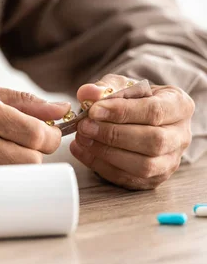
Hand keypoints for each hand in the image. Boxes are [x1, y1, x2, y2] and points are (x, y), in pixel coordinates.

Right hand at [0, 83, 68, 203]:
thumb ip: (24, 101)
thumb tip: (61, 110)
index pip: (36, 134)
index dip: (51, 136)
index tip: (47, 134)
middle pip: (31, 161)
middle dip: (37, 154)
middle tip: (26, 145)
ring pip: (16, 180)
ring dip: (20, 169)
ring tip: (8, 155)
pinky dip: (1, 184)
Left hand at [70, 74, 193, 189]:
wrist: (139, 117)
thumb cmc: (133, 99)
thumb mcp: (121, 84)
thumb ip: (105, 87)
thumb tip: (88, 93)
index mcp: (179, 105)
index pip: (155, 111)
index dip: (123, 112)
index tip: (94, 110)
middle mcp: (181, 136)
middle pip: (153, 141)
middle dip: (114, 134)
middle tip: (85, 126)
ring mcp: (170, 161)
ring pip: (144, 166)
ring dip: (107, 153)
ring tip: (82, 138)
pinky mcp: (154, 179)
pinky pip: (128, 179)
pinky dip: (100, 165)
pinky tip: (82, 150)